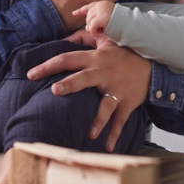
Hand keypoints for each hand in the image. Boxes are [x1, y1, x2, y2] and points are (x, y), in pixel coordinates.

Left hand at [26, 39, 150, 151]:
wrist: (153, 63)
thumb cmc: (124, 52)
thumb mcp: (105, 40)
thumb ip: (84, 37)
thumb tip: (63, 37)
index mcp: (94, 59)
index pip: (67, 59)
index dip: (48, 65)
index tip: (31, 74)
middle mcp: (103, 74)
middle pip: (83, 78)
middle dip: (69, 84)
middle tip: (53, 91)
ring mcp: (116, 90)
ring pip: (105, 105)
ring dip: (98, 120)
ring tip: (90, 134)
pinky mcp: (127, 102)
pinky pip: (120, 120)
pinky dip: (114, 134)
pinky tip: (107, 147)